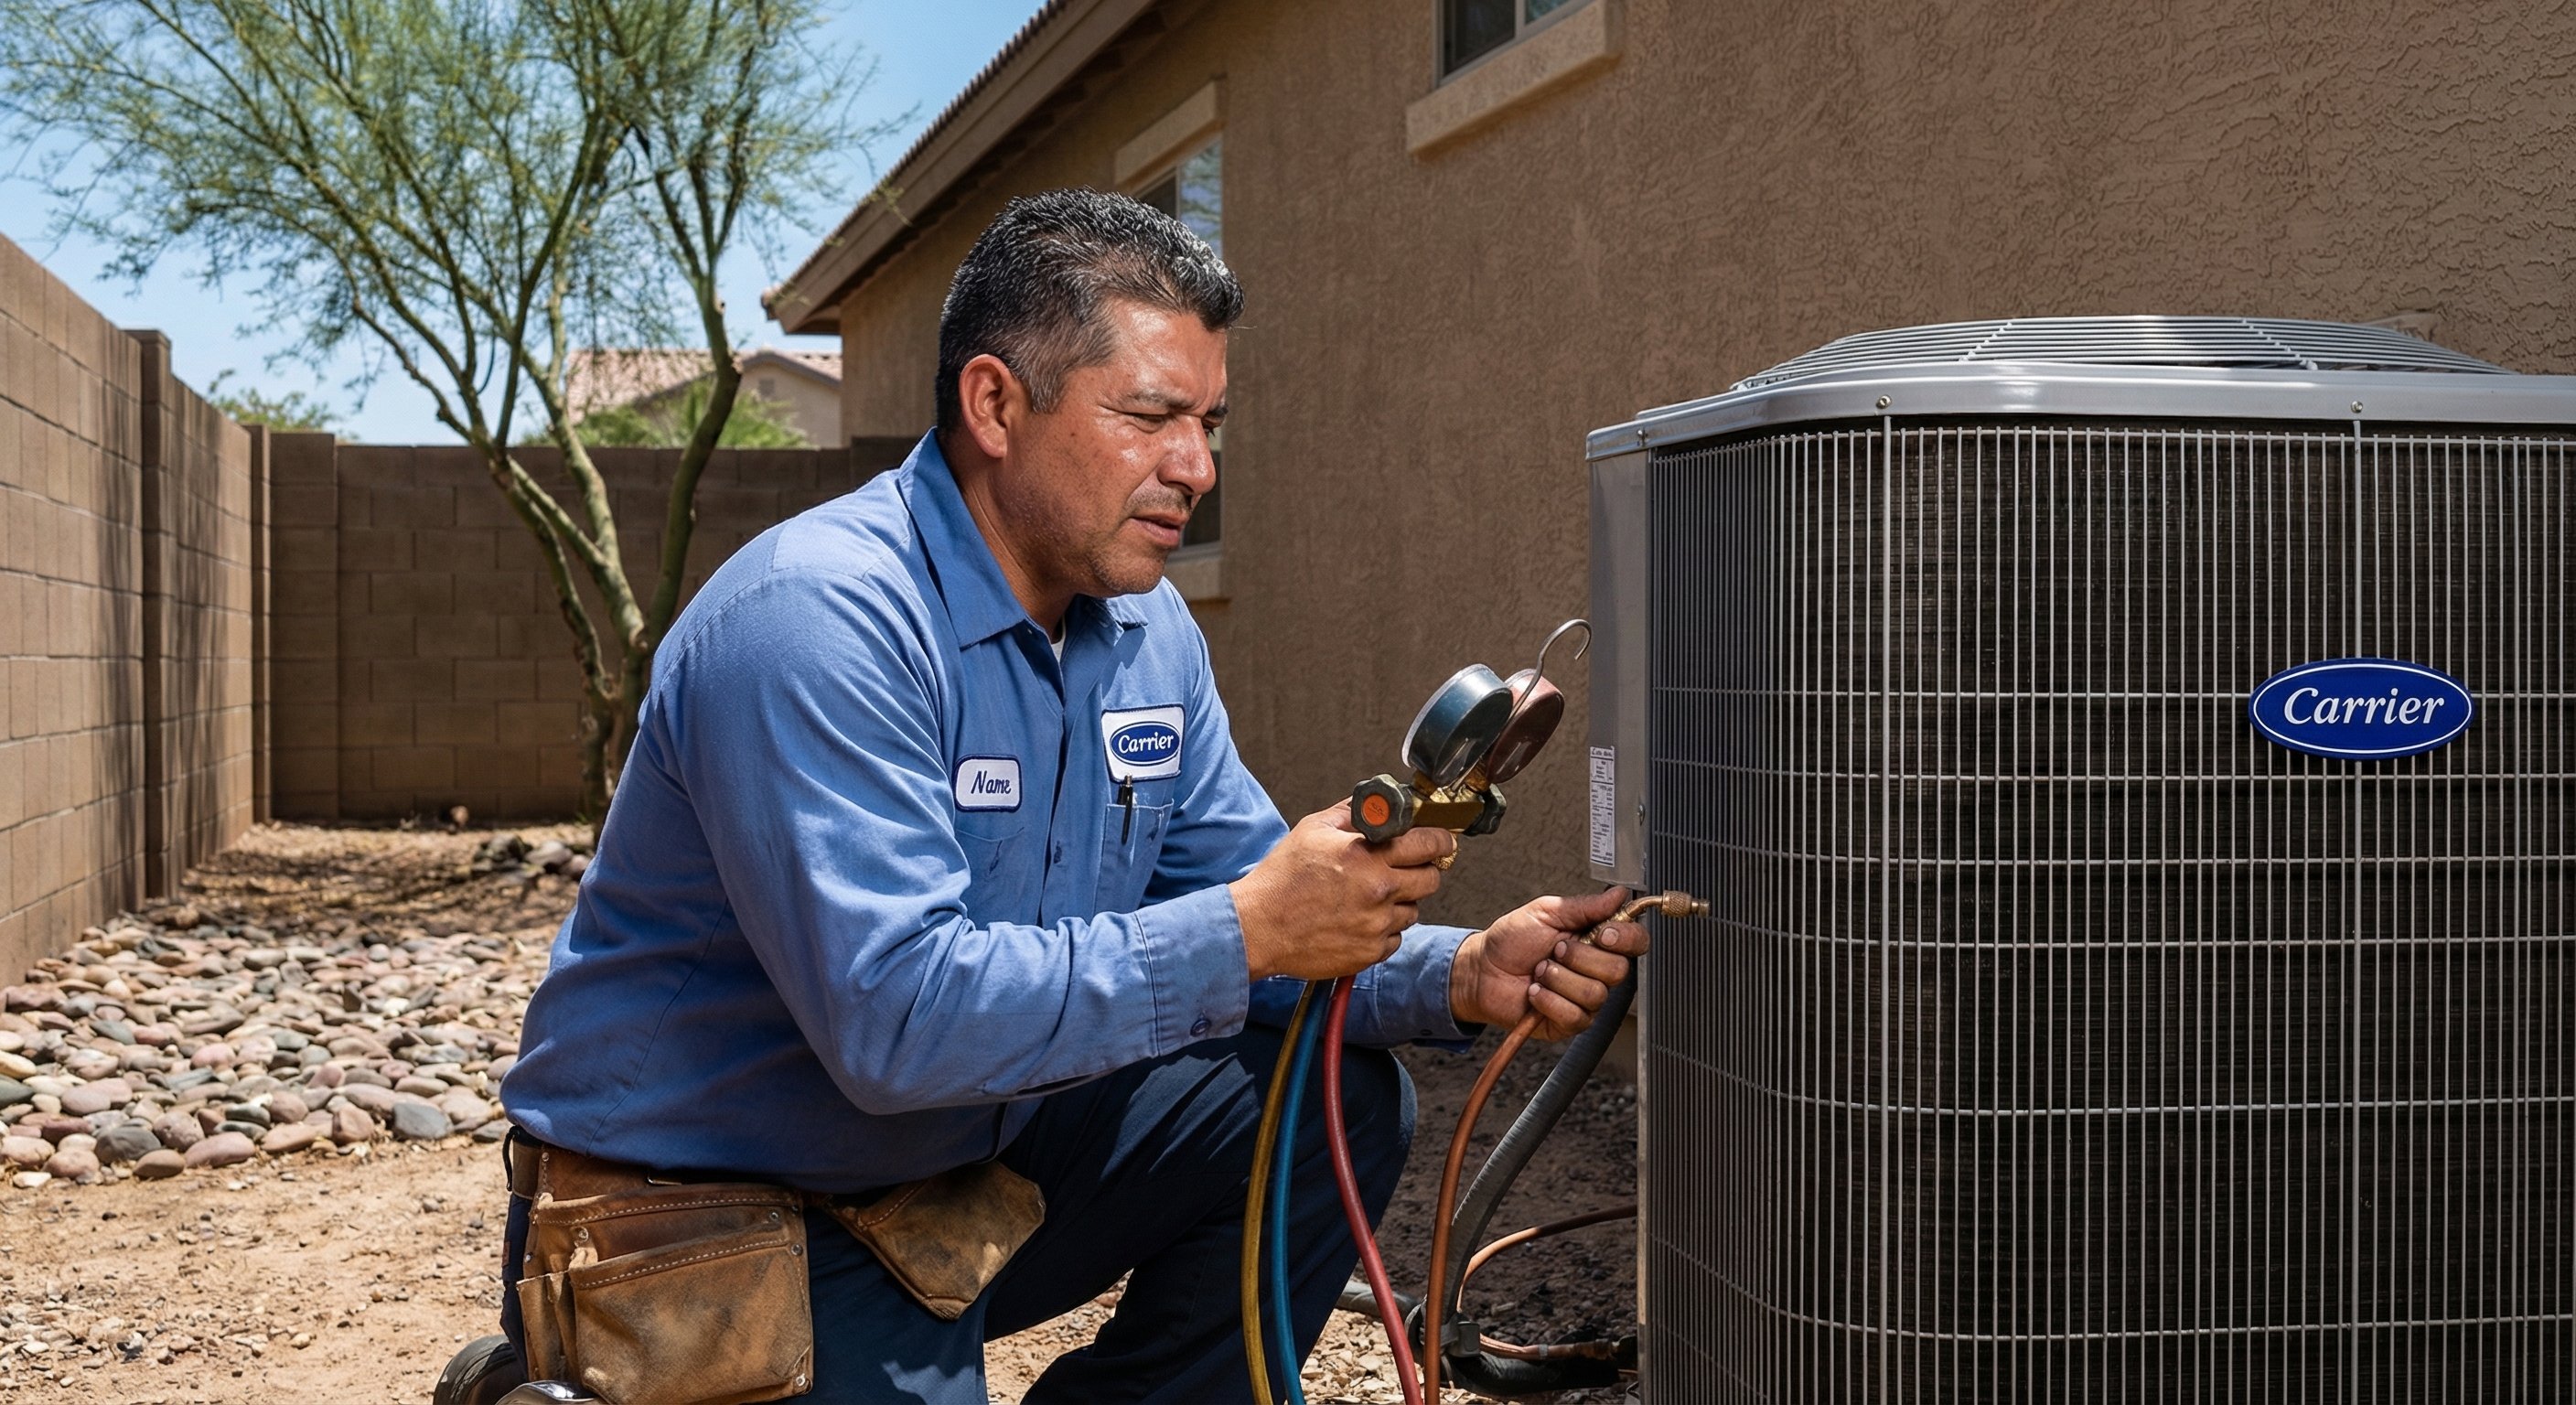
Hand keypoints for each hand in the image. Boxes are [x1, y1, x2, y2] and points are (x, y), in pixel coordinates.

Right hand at [1231, 802, 1457, 982]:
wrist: (1258, 927)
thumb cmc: (1281, 878)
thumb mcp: (1312, 830)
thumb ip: (1351, 812)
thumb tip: (1378, 803)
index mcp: (1367, 857)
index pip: (1428, 844)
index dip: (1440, 840)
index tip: (1441, 840)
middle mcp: (1378, 891)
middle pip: (1431, 879)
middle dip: (1423, 870)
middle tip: (1407, 868)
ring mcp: (1376, 925)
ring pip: (1413, 910)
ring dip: (1400, 902)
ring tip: (1370, 897)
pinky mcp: (1370, 952)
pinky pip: (1395, 938)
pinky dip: (1384, 929)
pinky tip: (1359, 919)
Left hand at [1449, 886, 1649, 1037]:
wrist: (1482, 969)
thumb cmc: (1511, 940)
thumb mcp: (1546, 912)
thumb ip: (1586, 905)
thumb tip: (1620, 893)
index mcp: (1596, 941)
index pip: (1635, 942)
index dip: (1625, 939)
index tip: (1602, 933)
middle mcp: (1596, 971)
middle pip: (1618, 971)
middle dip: (1579, 957)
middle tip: (1554, 951)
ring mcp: (1584, 999)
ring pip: (1595, 994)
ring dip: (1558, 978)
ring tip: (1540, 971)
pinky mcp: (1569, 1022)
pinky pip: (1575, 1015)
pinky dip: (1548, 1000)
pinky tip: (1535, 992)